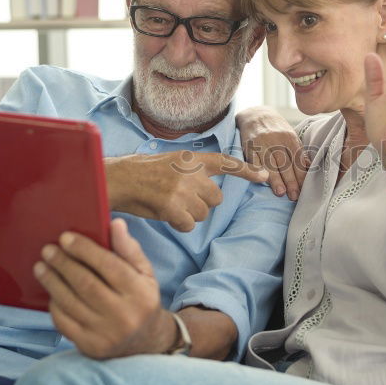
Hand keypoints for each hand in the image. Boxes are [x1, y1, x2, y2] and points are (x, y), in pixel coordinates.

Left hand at [34, 218, 176, 358]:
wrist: (145, 343)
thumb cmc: (141, 300)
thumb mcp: (144, 273)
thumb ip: (129, 249)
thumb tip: (115, 223)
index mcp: (140, 293)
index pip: (109, 266)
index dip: (84, 250)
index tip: (65, 237)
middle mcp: (124, 315)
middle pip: (85, 283)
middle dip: (63, 263)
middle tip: (48, 250)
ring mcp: (106, 334)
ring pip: (70, 302)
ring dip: (52, 282)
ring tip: (41, 267)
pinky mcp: (90, 346)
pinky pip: (64, 322)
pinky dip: (54, 304)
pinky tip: (51, 291)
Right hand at [105, 151, 268, 230]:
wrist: (120, 179)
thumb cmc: (144, 173)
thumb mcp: (173, 162)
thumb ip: (193, 172)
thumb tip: (210, 191)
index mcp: (192, 159)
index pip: (226, 164)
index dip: (247, 171)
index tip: (265, 176)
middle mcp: (192, 173)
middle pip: (215, 199)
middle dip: (201, 204)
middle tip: (179, 198)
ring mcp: (184, 190)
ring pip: (202, 214)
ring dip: (188, 214)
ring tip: (168, 203)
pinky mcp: (174, 207)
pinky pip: (189, 225)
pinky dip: (178, 224)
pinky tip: (164, 213)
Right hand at [237, 106, 309, 199]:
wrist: (255, 115)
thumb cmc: (277, 129)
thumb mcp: (290, 136)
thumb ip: (299, 151)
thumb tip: (309, 168)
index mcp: (289, 137)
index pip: (297, 158)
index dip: (301, 175)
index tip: (304, 189)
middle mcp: (276, 139)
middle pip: (285, 163)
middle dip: (290, 181)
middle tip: (294, 196)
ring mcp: (261, 143)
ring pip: (270, 164)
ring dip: (276, 180)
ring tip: (281, 193)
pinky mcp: (249, 147)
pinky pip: (254, 161)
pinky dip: (258, 172)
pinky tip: (263, 182)